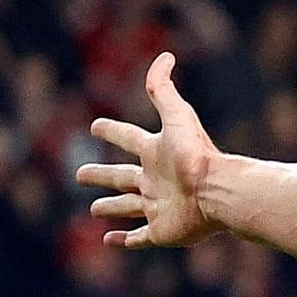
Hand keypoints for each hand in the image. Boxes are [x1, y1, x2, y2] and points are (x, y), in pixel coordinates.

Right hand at [76, 52, 223, 249]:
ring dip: (110, 207)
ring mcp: (157, 207)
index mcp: (155, 153)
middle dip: (101, 175)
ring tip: (94, 209)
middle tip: (78, 174)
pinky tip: (108, 240)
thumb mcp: (177, 115)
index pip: (128, 138)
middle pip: (121, 176)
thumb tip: (165, 56)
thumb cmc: (196, 154)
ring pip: (127, 207)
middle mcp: (155, 180)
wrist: (217, 191)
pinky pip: (139, 238)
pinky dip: (123, 240)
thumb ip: (163, 88)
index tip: (95, 127)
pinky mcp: (162, 231)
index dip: (112, 131)